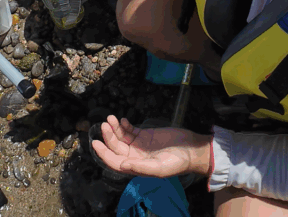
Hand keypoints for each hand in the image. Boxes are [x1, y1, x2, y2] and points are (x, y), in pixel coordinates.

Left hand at [92, 115, 212, 177]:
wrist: (192, 149)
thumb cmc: (177, 161)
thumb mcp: (160, 167)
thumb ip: (141, 167)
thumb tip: (122, 165)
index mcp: (136, 167)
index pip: (114, 162)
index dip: (103, 154)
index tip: (95, 143)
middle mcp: (135, 156)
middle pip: (115, 147)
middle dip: (108, 136)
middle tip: (104, 124)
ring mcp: (139, 145)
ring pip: (121, 137)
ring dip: (114, 128)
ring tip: (111, 118)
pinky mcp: (145, 135)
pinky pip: (130, 130)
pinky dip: (124, 125)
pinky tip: (122, 120)